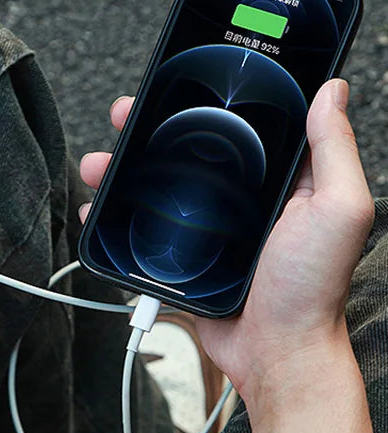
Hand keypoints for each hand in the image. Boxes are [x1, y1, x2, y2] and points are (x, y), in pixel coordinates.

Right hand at [79, 80, 373, 416]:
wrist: (275, 351)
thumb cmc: (312, 287)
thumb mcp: (337, 209)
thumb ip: (334, 149)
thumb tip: (332, 89)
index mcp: (276, 177)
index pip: (237, 124)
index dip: (205, 98)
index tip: (176, 81)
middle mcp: (239, 195)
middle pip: (184, 148)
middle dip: (147, 128)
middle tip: (123, 116)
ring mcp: (206, 224)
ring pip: (154, 184)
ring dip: (120, 169)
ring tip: (96, 165)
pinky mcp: (181, 253)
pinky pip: (142, 226)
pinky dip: (114, 215)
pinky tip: (94, 208)